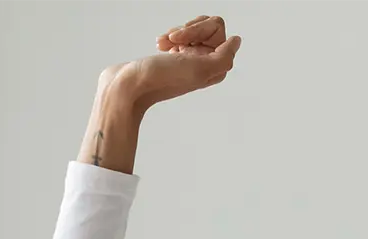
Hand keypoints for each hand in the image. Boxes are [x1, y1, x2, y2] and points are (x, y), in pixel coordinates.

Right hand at [104, 15, 241, 108]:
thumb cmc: (161, 78)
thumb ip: (224, 57)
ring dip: (176, 32)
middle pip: (207, 25)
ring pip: (192, 28)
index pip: (218, 29)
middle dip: (188, 29)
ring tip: (165, 43)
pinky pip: (180, 34)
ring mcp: (190, 59)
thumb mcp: (199, 69)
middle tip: (174, 42)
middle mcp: (205, 64)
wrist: (130, 85)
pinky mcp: (175, 56)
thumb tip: (236, 41)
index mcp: (215, 68)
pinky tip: (160, 46)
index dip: (200, 29)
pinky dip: (168, 37)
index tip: (183, 43)